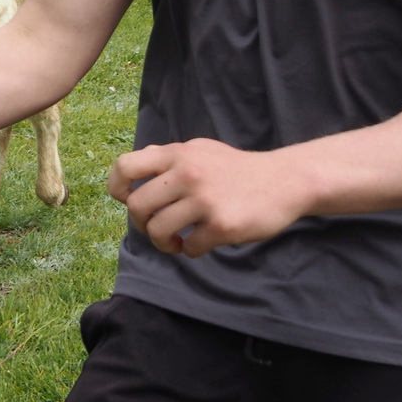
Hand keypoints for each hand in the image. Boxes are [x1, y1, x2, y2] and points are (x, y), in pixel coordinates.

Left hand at [107, 139, 311, 256]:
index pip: (124, 167)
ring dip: (163, 243)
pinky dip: (191, 251)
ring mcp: (204, 199)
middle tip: (157, 228)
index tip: (127, 202)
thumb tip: (132, 172)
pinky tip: (202, 243)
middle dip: (142, 224)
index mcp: (177, 154)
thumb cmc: (237, 169)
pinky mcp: (221, 225)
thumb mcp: (200, 150)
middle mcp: (187, 173)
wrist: (284, 181)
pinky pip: (189, 248)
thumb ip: (168, 159)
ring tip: (176, 241)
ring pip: (158, 231)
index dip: (117, 189)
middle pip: (137, 207)